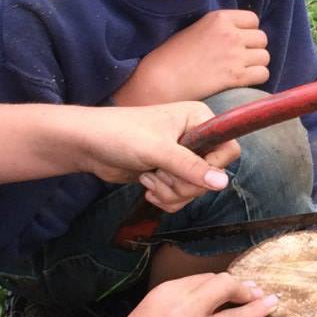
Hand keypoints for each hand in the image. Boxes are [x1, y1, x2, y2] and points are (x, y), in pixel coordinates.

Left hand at [82, 100, 240, 209]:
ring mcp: (182, 156)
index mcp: (199, 119)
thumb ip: (190, 167)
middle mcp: (195, 136)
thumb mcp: (158, 150)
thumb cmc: (120, 135)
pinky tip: (147, 186)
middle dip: (183, 184)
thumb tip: (222, 183)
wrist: (87, 145)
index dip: (211, 166)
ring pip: (196, 190)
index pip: (228, 149)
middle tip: (159, 174)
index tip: (186, 169)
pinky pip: (181, 196)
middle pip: (212, 176)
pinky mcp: (169, 173)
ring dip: (171, 192)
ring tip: (149, 178)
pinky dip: (165, 197)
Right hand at [102, 272, 278, 316]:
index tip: (239, 286)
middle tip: (259, 293)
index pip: (207, 279)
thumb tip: (212, 299)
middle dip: (246, 288)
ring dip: (258, 310)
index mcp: (167, 293)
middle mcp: (182, 310)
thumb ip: (178, 301)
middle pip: (225, 287)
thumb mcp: (150, 310)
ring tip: (272, 306)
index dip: (227, 282)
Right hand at [120, 11, 270, 105]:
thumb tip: (241, 36)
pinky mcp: (236, 76)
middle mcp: (230, 34)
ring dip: (256, 65)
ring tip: (239, 72)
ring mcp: (235, 55)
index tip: (238, 42)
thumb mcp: (196, 30)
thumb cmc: (173, 57)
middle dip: (254, 49)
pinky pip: (263, 74)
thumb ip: (219, 29)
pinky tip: (241, 83)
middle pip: (262, 39)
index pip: (253, 19)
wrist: (161, 80)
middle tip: (239, 60)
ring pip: (265, 57)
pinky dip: (256, 79)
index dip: (248, 32)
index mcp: (219, 18)